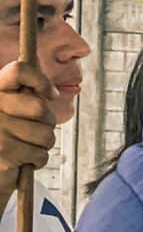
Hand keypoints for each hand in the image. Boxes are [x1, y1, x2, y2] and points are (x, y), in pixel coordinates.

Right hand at [0, 59, 62, 183]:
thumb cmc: (3, 137)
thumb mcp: (9, 110)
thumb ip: (24, 97)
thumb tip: (49, 91)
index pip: (19, 71)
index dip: (40, 80)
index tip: (50, 94)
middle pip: (40, 107)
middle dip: (47, 122)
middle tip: (37, 130)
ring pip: (45, 134)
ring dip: (43, 144)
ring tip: (27, 146)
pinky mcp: (4, 153)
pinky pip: (40, 154)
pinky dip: (37, 160)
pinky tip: (23, 160)